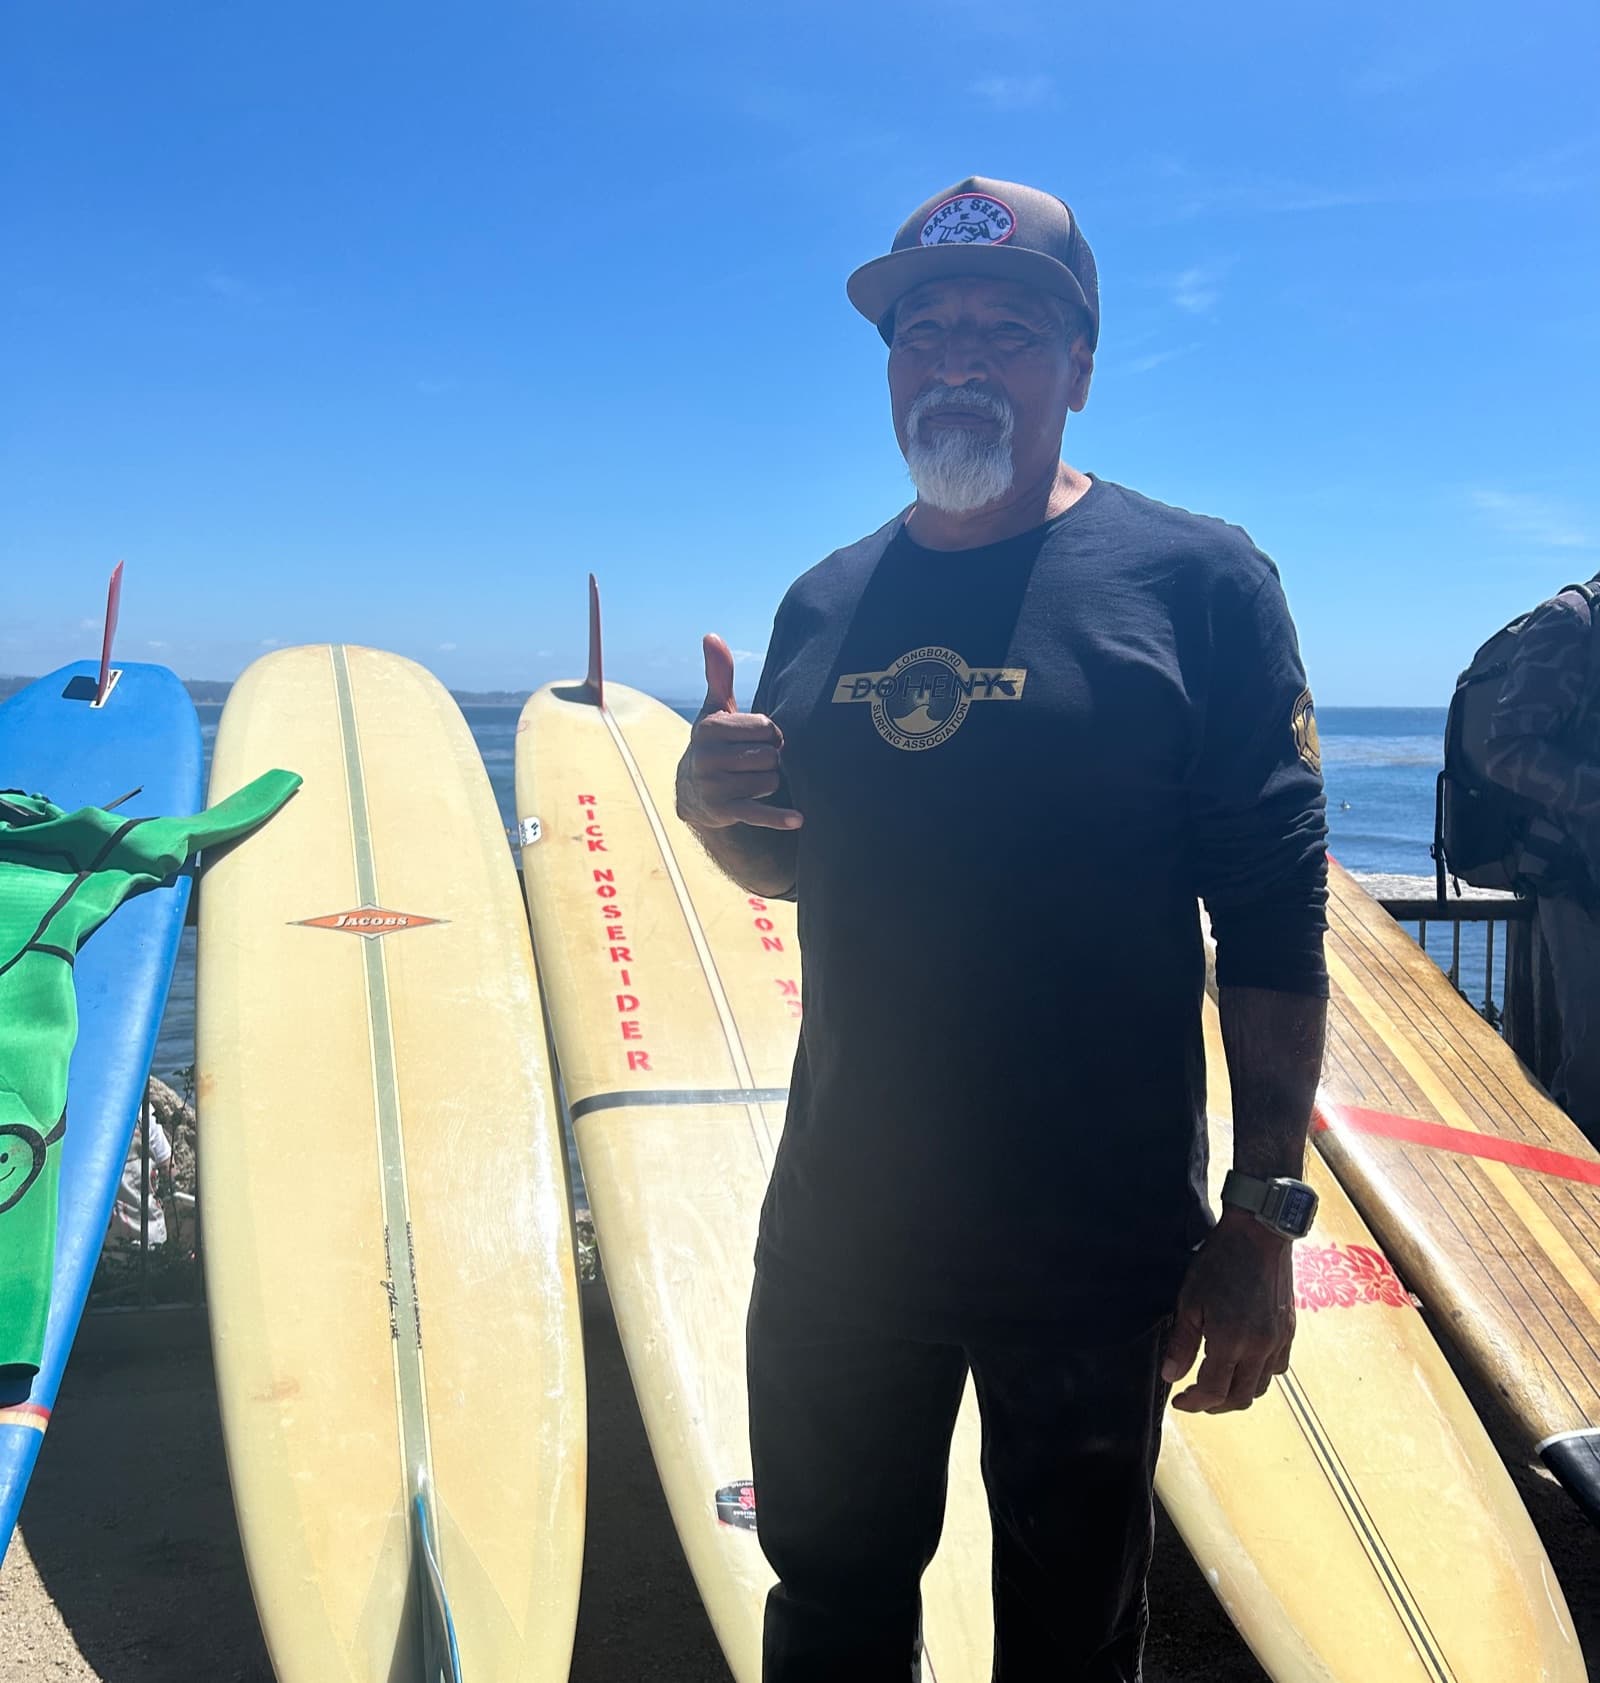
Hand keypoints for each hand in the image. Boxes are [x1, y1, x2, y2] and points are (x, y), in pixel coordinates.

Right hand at [676, 634, 803, 831]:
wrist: (691, 790)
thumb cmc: (714, 742)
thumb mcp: (714, 709)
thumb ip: (719, 676)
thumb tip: (711, 636)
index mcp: (710, 728)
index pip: (765, 726)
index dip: (772, 733)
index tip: (764, 737)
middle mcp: (708, 757)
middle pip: (770, 755)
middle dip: (772, 758)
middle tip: (759, 760)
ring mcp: (715, 785)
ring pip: (770, 780)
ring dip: (771, 781)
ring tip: (754, 779)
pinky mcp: (724, 811)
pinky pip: (758, 812)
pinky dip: (778, 817)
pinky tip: (798, 819)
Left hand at [1161, 1211, 1295, 1412]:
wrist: (1259, 1235)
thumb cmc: (1220, 1262)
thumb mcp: (1190, 1300)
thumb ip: (1182, 1343)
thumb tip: (1171, 1376)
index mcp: (1231, 1342)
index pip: (1214, 1392)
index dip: (1194, 1403)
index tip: (1179, 1401)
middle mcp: (1259, 1348)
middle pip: (1240, 1397)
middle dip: (1215, 1405)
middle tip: (1196, 1398)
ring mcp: (1278, 1341)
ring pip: (1261, 1386)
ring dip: (1239, 1393)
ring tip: (1219, 1384)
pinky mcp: (1288, 1331)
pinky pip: (1278, 1367)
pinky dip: (1260, 1375)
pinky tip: (1245, 1364)